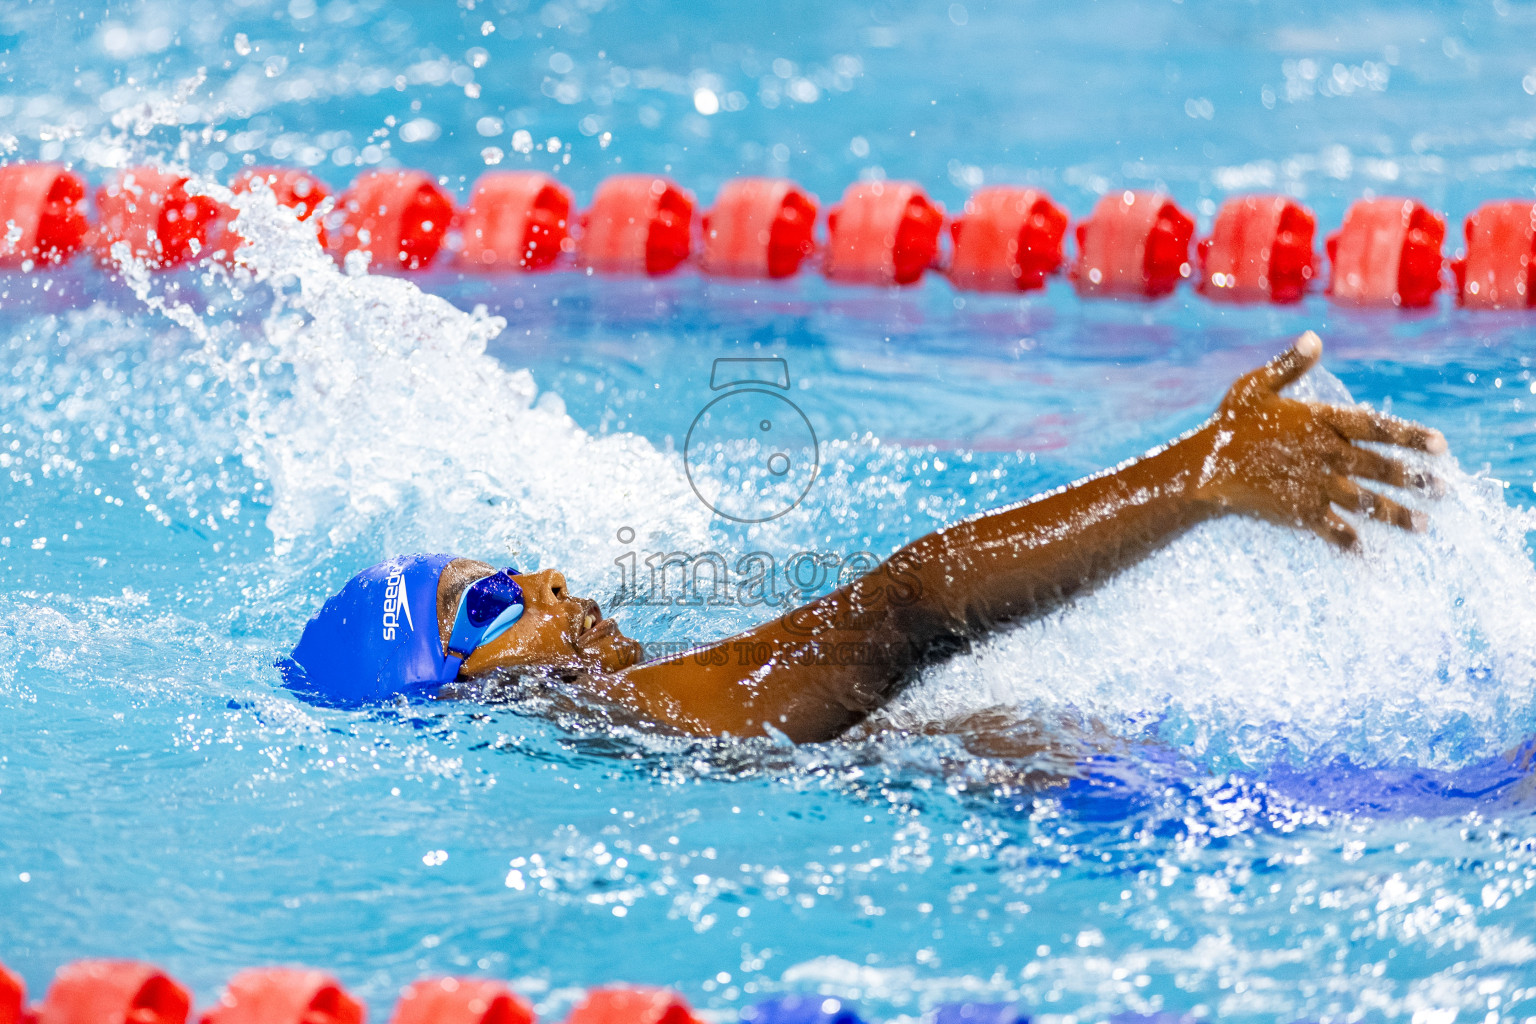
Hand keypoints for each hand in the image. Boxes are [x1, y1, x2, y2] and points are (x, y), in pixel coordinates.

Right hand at [1189, 331, 1446, 548]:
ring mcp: (1313, 485)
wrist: (1202, 467)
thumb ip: (1289, 366)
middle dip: (1415, 480)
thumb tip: (1313, 339)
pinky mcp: (1298, 511)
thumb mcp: (1255, 387)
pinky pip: (1333, 529)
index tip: (1442, 447)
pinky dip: (1350, 541)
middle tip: (1442, 490)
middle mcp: (1324, 454)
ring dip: (1396, 514)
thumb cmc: (1228, 424)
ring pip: (1365, 501)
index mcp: (1320, 422)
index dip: (1411, 436)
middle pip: (1380, 467)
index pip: (1377, 427)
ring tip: (1423, 525)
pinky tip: (1368, 551)